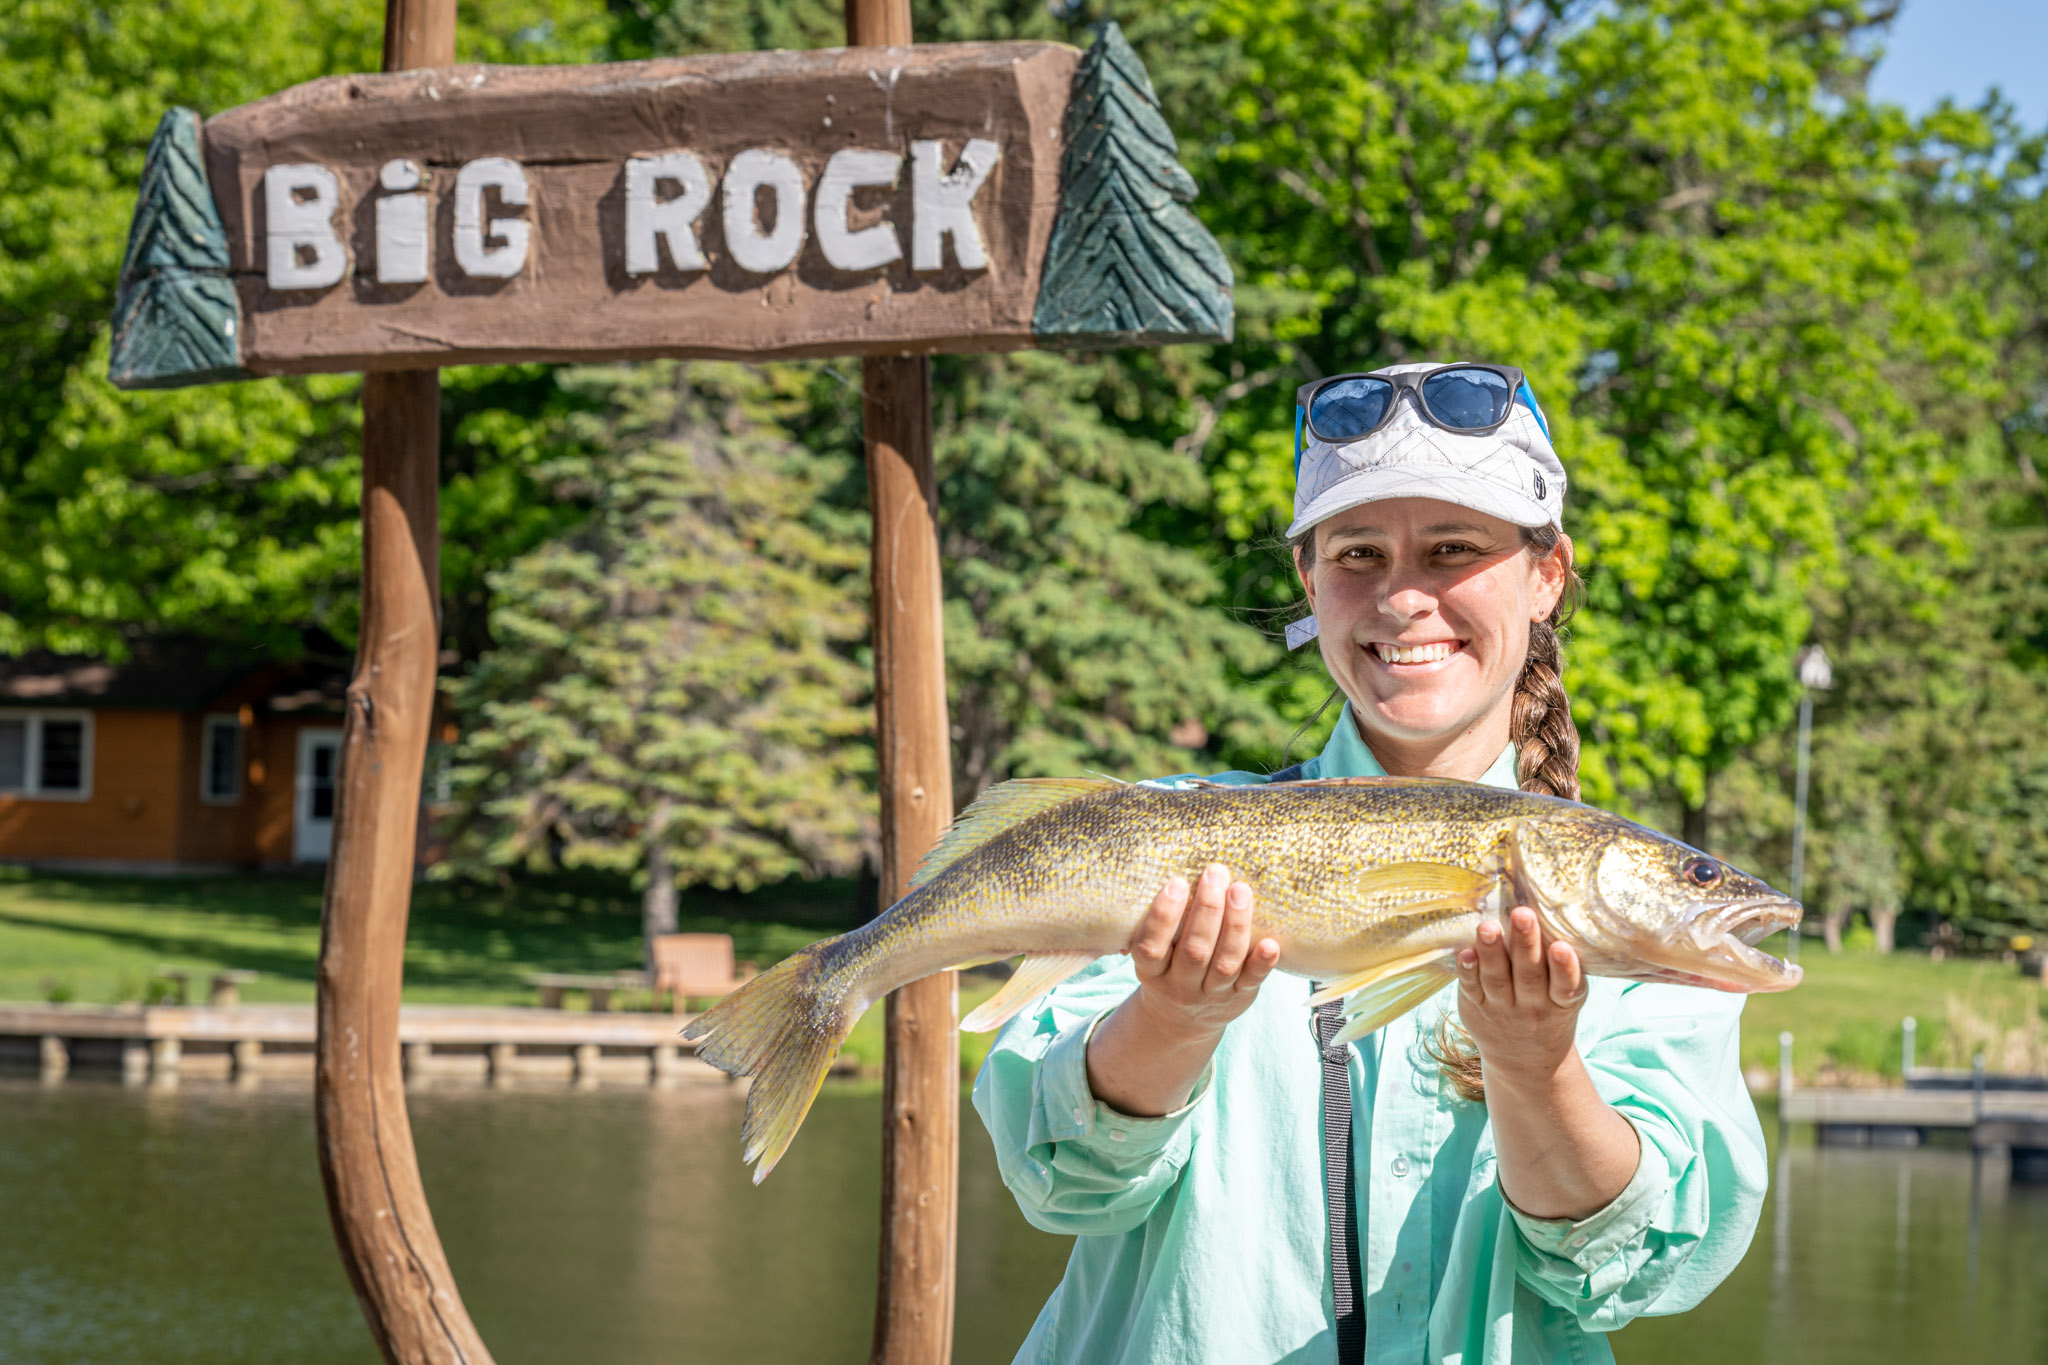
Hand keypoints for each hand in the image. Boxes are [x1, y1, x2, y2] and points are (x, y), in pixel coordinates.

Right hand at [1085, 864, 1279, 1116]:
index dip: (1163, 916)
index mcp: (1152, 973)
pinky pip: (1251, 982)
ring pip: (1224, 963)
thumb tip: (1180, 866)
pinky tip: (1271, 943)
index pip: (1151, 947)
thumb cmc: (1167, 969)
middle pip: (1194, 951)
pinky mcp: (1239, 998)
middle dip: (1207, 910)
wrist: (1181, 1022)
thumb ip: (1164, 925)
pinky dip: (1262, 963)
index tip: (1176, 883)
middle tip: (1215, 873)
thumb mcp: (1154, 955)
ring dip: (1235, 925)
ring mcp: (1211, 995)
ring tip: (1240, 890)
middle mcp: (1179, 987)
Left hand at [1455, 905, 1588, 1084]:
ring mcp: (1502, 1009)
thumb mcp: (1565, 997)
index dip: (1564, 967)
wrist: (1526, 1061)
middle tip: (1522, 915)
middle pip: (1529, 976)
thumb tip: (1545, 909)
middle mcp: (1533, 1007)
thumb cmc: (1549, 1012)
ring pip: (1497, 980)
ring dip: (1492, 952)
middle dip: (1525, 944)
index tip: (1561, 947)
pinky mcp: (1476, 1008)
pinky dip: (1467, 971)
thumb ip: (1559, 966)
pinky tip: (1465, 952)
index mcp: (1562, 1002)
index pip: (1566, 985)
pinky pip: (1471, 989)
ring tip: (1488, 927)